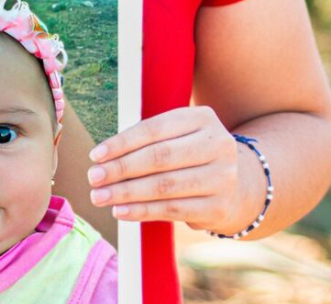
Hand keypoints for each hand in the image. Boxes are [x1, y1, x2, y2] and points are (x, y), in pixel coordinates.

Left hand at [85, 106, 261, 232]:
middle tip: (93, 178)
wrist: (237, 185)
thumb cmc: (191, 155)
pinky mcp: (218, 207)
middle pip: (159, 157)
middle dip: (120, 169)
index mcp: (202, 118)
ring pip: (164, 186)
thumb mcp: (178, 136)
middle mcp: (218, 144)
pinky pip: (172, 210)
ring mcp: (223, 177)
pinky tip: (121, 211)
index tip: (96, 155)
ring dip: (126, 193)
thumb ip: (148, 140)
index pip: (154, 129)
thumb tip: (103, 157)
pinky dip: (142, 211)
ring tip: (100, 197)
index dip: (122, 143)